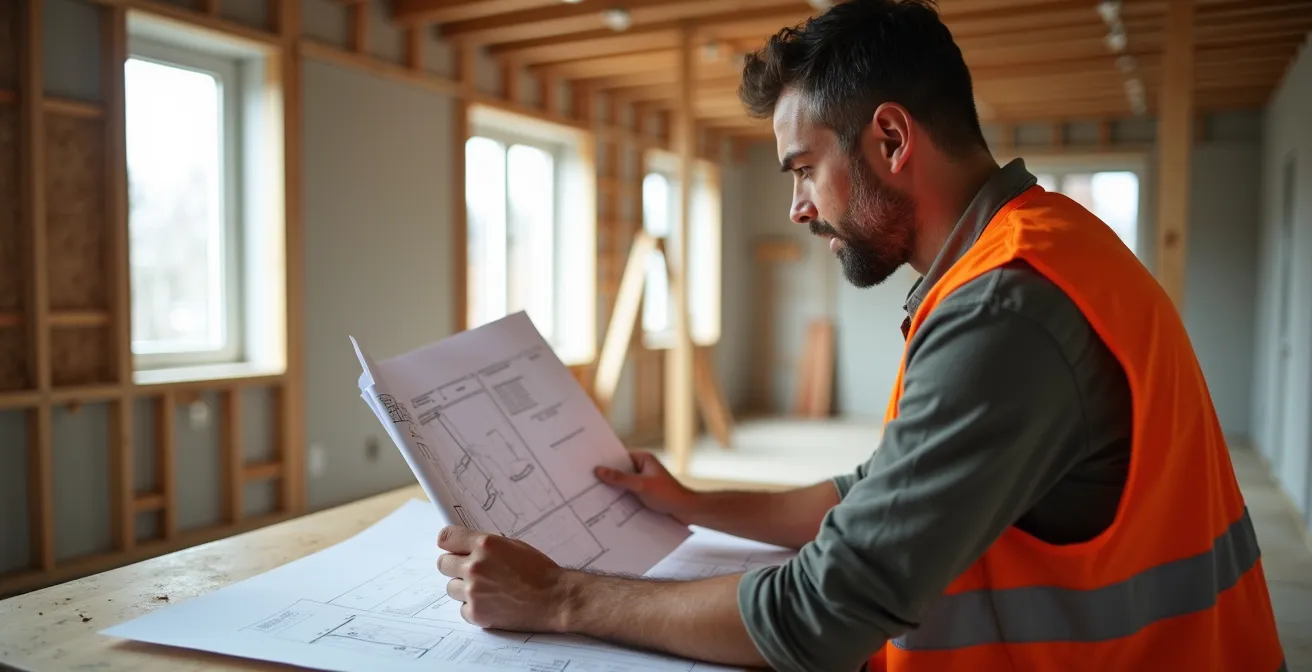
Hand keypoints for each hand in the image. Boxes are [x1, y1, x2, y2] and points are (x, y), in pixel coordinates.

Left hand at [436, 526, 568, 632]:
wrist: (555, 598)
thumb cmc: (539, 570)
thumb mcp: (513, 545)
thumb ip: (486, 546)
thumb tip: (465, 547)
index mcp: (485, 545)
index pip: (446, 538)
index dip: (449, 543)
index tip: (452, 547)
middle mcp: (475, 567)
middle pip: (443, 564)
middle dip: (454, 565)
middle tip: (471, 571)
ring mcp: (473, 592)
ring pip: (450, 587)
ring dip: (463, 588)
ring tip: (486, 589)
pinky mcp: (476, 613)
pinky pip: (462, 608)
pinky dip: (473, 607)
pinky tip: (491, 603)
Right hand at [595, 451, 698, 523]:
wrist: (686, 511)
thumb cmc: (668, 494)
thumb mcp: (641, 485)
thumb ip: (620, 478)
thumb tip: (599, 470)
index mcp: (644, 459)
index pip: (620, 458)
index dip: (606, 462)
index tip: (589, 466)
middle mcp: (643, 468)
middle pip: (620, 472)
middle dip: (608, 478)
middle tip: (587, 483)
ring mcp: (644, 482)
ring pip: (624, 485)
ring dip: (614, 491)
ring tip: (594, 496)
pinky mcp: (645, 495)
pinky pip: (629, 495)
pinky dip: (621, 499)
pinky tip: (609, 507)